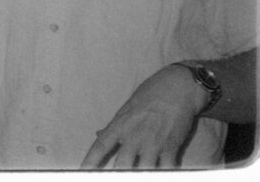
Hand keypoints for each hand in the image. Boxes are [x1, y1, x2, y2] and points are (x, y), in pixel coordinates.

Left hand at [81, 65, 203, 168]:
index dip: (90, 161)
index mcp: (120, 125)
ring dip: (141, 175)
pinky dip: (164, 174)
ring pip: (144, 170)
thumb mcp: (127, 108)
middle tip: (112, 178)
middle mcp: (134, 136)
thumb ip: (113, 125)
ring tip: (138, 176)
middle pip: (122, 164)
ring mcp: (153, 143)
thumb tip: (99, 135)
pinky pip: (167, 169)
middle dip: (118, 174)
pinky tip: (161, 174)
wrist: (177, 87)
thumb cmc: (150, 94)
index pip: (100, 146)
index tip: (82, 171)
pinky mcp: (171, 147)